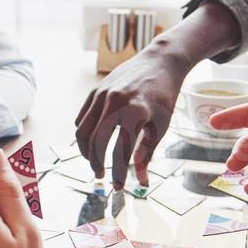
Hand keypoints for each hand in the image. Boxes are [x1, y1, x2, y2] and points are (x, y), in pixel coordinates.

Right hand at [74, 37, 193, 189]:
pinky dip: (84, 134)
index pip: (120, 151)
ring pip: (83, 131)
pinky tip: (93, 143)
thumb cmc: (164, 95)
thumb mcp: (161, 125)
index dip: (118, 173)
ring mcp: (102, 95)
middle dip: (97, 164)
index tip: (118, 187)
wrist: (160, 61)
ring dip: (86, 151)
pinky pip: (82, 118)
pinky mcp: (95, 91)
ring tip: (95, 163)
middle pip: (96, 142)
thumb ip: (147, 152)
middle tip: (102, 176)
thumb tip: (141, 180)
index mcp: (135, 112)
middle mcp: (114, 102)